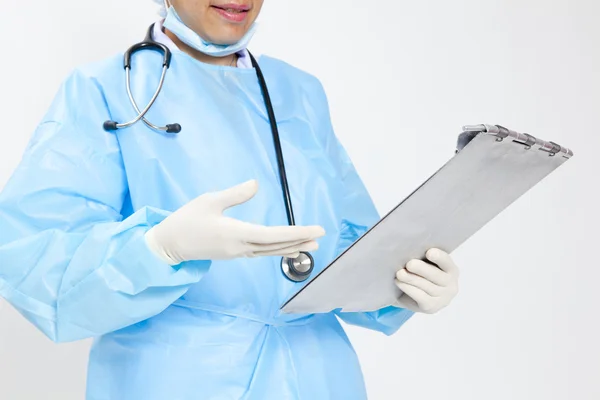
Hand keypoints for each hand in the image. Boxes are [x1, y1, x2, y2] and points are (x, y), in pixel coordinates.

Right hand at [145, 180, 325, 264]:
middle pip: (276, 245)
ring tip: (312, 245)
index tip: (314, 230)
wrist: (169, 245)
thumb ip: (234, 194)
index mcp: (236, 233)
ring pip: (271, 251)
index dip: (296, 232)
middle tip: (321, 235)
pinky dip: (279, 250)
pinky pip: (262, 253)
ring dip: (292, 247)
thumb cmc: (187, 220)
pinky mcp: (235, 253)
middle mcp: (241, 247)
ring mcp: (238, 253)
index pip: (273, 234)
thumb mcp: (209, 201)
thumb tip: (256, 183)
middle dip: (300, 239)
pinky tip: (289, 249)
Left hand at [394, 248, 458, 313]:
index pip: (447, 262)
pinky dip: (408, 289)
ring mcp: (443, 298)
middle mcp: (451, 285)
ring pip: (426, 286)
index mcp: (451, 270)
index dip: (439, 257)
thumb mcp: (425, 264)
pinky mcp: (431, 307)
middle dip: (422, 269)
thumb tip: (409, 248)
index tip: (429, 252)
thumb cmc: (420, 274)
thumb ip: (422, 257)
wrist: (415, 296)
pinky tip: (399, 282)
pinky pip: (420, 297)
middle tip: (409, 264)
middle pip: (436, 275)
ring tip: (399, 273)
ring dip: (411, 279)